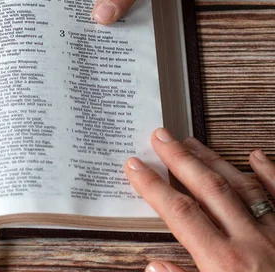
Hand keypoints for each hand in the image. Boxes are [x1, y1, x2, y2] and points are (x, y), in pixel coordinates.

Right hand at [125, 128, 274, 270]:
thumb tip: (153, 266)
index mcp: (225, 264)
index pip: (180, 213)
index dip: (153, 187)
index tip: (134, 166)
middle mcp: (252, 242)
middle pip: (209, 190)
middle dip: (180, 160)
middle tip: (160, 136)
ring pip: (242, 187)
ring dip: (213, 161)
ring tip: (191, 142)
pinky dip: (270, 173)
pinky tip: (255, 156)